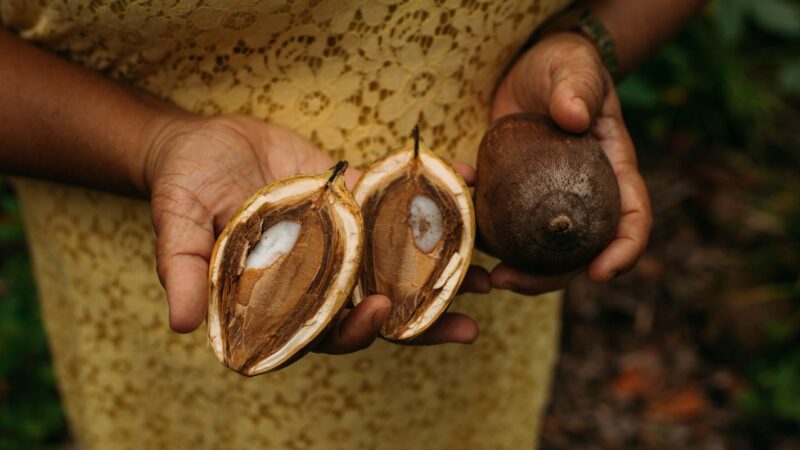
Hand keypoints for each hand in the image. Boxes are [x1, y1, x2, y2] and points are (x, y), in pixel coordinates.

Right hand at [144, 114, 483, 355]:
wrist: (202, 139)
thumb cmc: (182, 186)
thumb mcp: (177, 224)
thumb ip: (184, 270)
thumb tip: (182, 324)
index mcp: (280, 295)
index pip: (321, 329)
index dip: (352, 330)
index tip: (378, 313)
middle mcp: (319, 274)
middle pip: (373, 306)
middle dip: (420, 318)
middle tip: (468, 321)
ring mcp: (342, 238)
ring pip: (396, 263)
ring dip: (441, 270)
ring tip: (489, 273)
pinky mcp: (355, 200)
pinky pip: (395, 205)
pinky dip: (433, 199)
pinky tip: (471, 186)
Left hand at [488, 32, 652, 294]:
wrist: (531, 70)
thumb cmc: (564, 67)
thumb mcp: (575, 70)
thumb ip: (577, 89)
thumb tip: (573, 117)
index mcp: (613, 172)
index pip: (631, 218)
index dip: (623, 250)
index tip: (600, 273)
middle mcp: (584, 197)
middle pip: (577, 252)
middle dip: (548, 278)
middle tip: (508, 280)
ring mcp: (547, 202)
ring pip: (538, 251)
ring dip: (511, 268)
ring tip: (483, 275)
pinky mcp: (515, 197)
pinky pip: (501, 223)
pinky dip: (480, 228)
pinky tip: (458, 213)